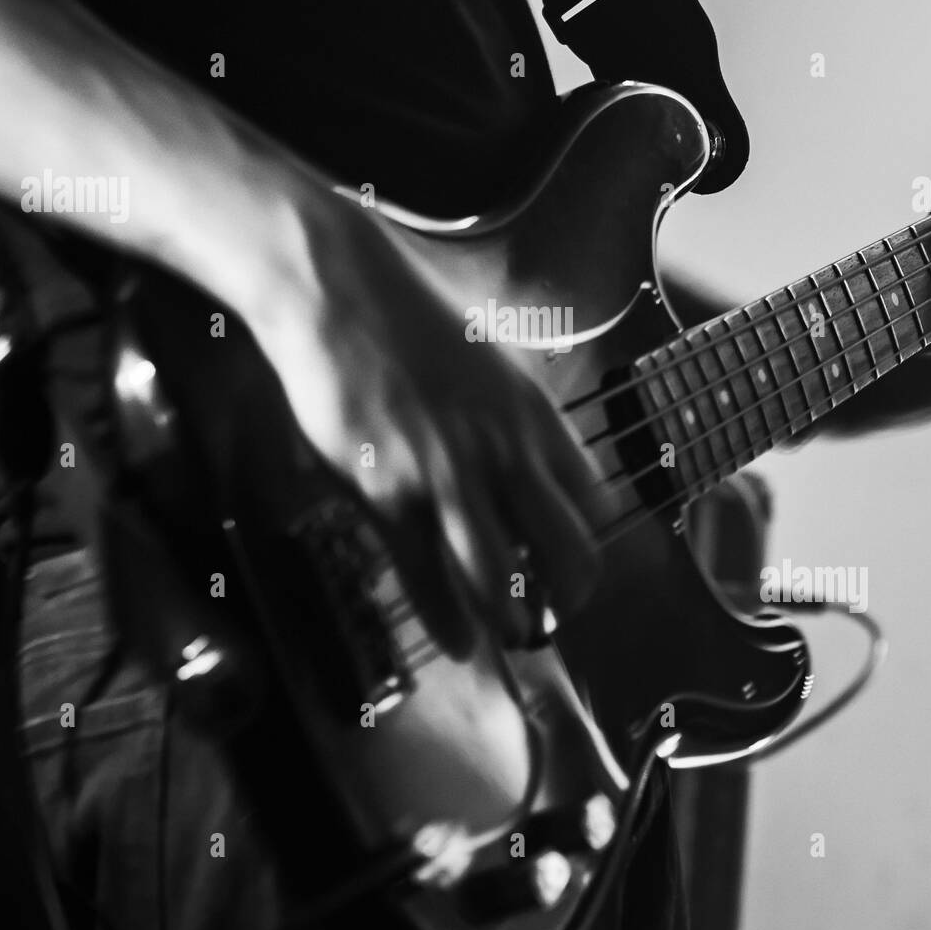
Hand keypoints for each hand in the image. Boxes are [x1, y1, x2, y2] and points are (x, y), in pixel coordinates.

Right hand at [245, 185, 604, 659]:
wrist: (337, 288)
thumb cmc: (407, 318)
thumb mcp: (486, 358)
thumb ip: (511, 414)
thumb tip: (523, 459)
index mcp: (533, 414)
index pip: (593, 499)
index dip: (588, 540)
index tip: (572, 565)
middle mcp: (502, 449)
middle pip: (566, 549)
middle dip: (567, 596)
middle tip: (553, 618)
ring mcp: (444, 473)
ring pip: (498, 577)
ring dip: (510, 622)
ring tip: (511, 640)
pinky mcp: (386, 489)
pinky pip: (426, 575)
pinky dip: (445, 619)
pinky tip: (455, 641)